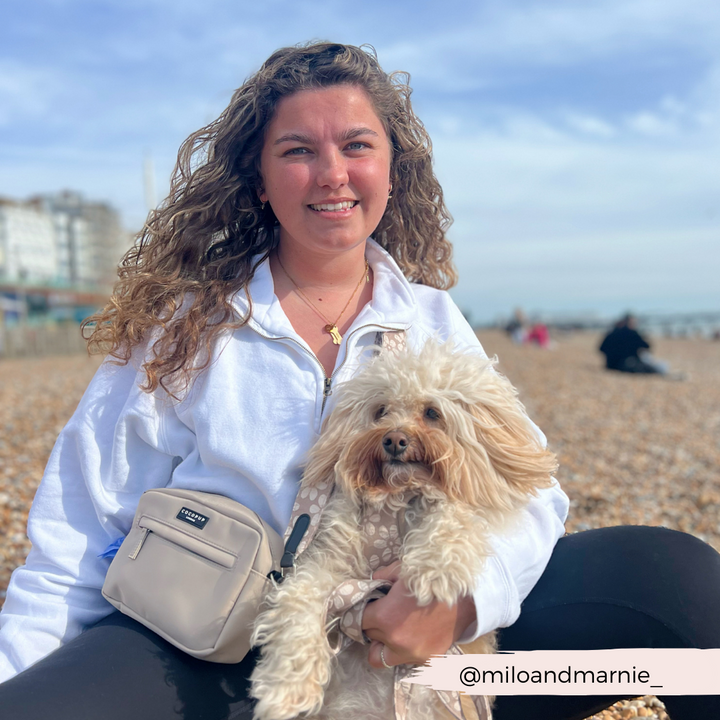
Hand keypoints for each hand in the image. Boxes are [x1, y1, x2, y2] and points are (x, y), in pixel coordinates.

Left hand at [361, 561, 476, 668]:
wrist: (466, 596)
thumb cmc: (432, 580)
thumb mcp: (402, 570)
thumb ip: (381, 577)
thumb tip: (370, 583)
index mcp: (385, 617)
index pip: (359, 621)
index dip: (362, 611)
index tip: (367, 607)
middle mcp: (395, 640)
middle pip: (370, 637)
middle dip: (373, 625)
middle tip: (382, 614)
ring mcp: (412, 653)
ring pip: (381, 657)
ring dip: (383, 645)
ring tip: (392, 630)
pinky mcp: (427, 659)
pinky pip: (405, 660)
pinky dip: (404, 650)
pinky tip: (413, 634)